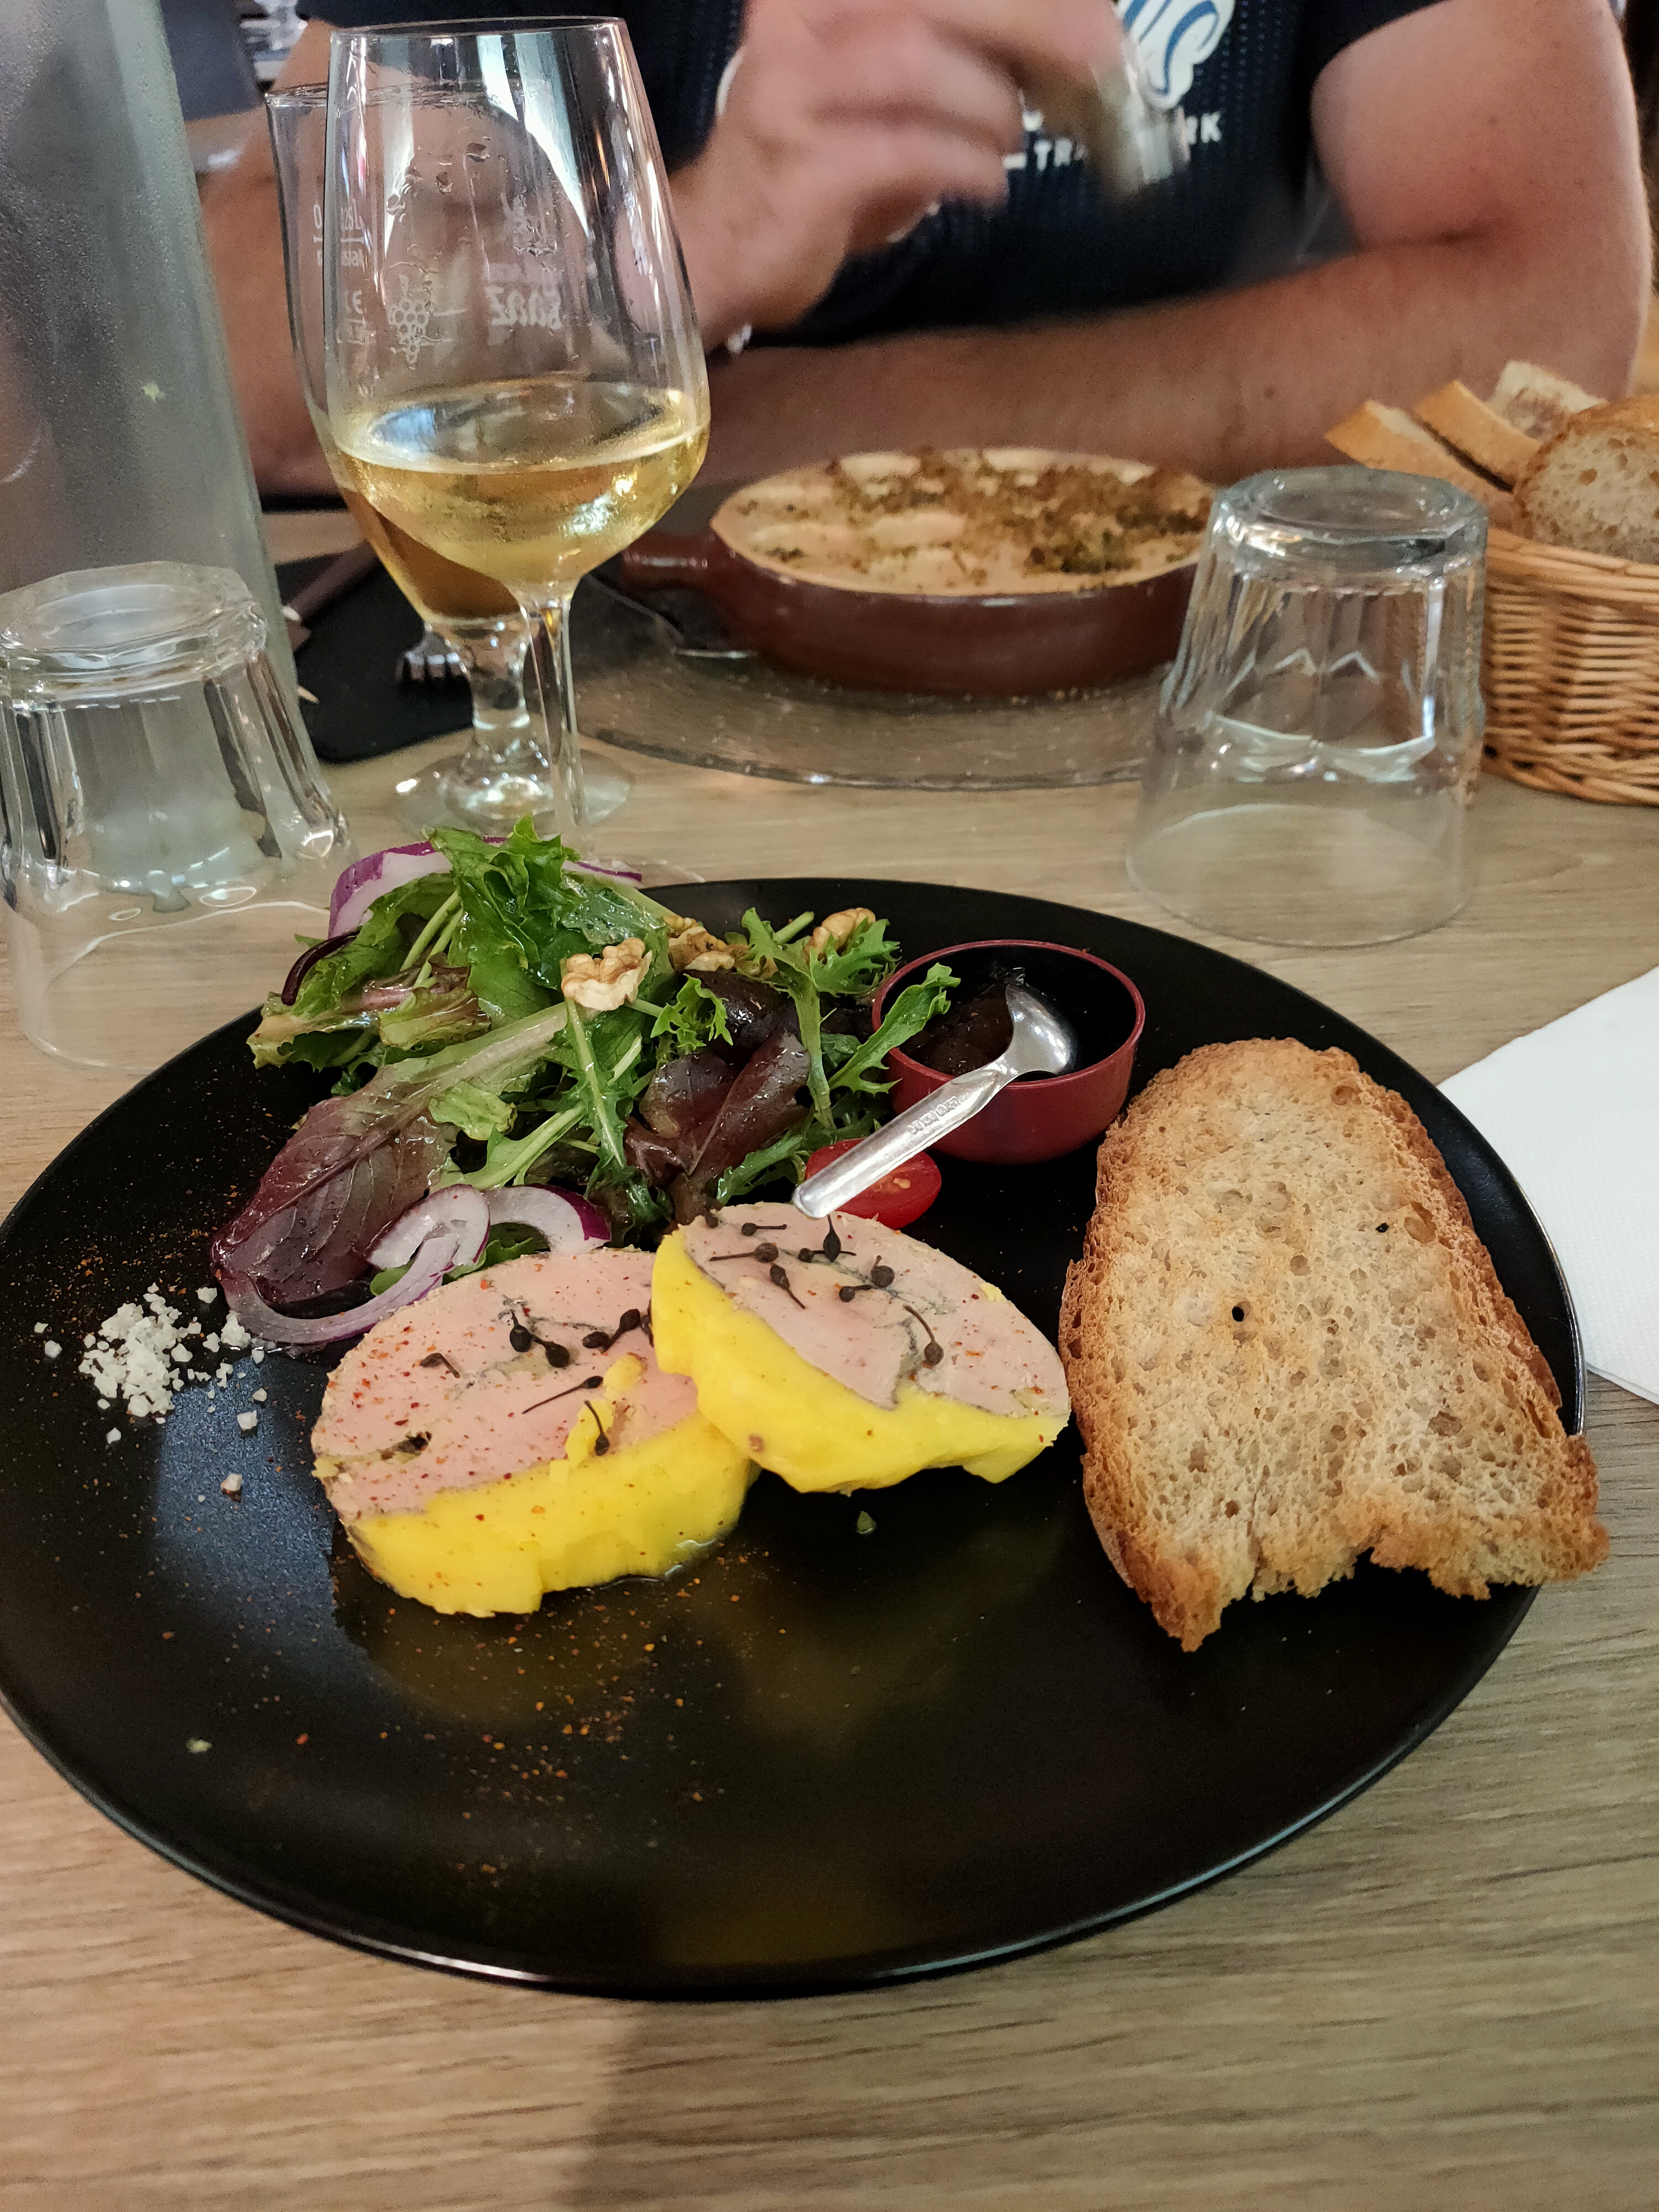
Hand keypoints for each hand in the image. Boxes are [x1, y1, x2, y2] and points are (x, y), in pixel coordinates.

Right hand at [672, 0, 1121, 344]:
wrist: (719, 247)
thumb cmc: (817, 164)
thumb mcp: (883, 88)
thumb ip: (952, 54)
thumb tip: (1066, 45)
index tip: (1095, 20)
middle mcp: (796, 18)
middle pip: (932, 0)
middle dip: (1031, 24)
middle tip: (1098, 61)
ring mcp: (791, 90)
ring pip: (918, 62)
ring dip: (988, 105)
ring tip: (1009, 141)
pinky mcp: (802, 167)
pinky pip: (909, 150)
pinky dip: (966, 167)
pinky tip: (987, 185)